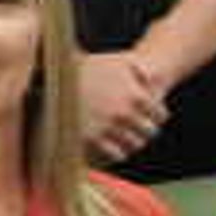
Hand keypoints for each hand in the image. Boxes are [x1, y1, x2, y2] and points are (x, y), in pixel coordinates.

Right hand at [75, 46, 166, 164]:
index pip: (160, 114)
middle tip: (142, 129)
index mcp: (134, 94)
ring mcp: (109, 127)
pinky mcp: (93, 139)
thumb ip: (137, 68)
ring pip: (135, 144)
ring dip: (133, 141)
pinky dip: (118, 151)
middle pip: (150, 131)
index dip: (158, 116)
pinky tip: (114, 145)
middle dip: (147, 129)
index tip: (153, 117)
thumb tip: (152, 78)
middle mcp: (124, 112)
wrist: (55, 79)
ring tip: (128, 137)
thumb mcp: (115, 61)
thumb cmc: (88, 68)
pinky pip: (117, 154)